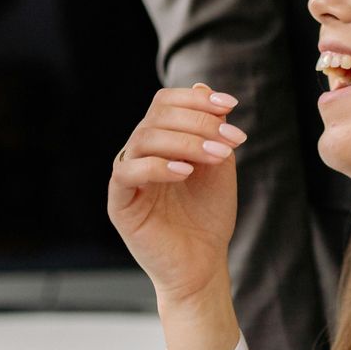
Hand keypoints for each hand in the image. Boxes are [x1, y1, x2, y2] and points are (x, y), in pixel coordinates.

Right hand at [107, 84, 244, 303]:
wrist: (203, 264)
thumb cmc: (208, 215)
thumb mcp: (218, 164)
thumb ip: (212, 129)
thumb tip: (202, 85)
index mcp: (160, 141)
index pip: (165, 103)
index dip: (196, 98)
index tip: (229, 106)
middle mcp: (139, 154)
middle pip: (157, 116)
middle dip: (199, 122)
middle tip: (231, 140)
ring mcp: (127, 177)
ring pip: (144, 138)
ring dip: (185, 141)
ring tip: (216, 156)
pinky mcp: (119, 203)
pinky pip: (128, 172)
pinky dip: (158, 166)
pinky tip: (186, 172)